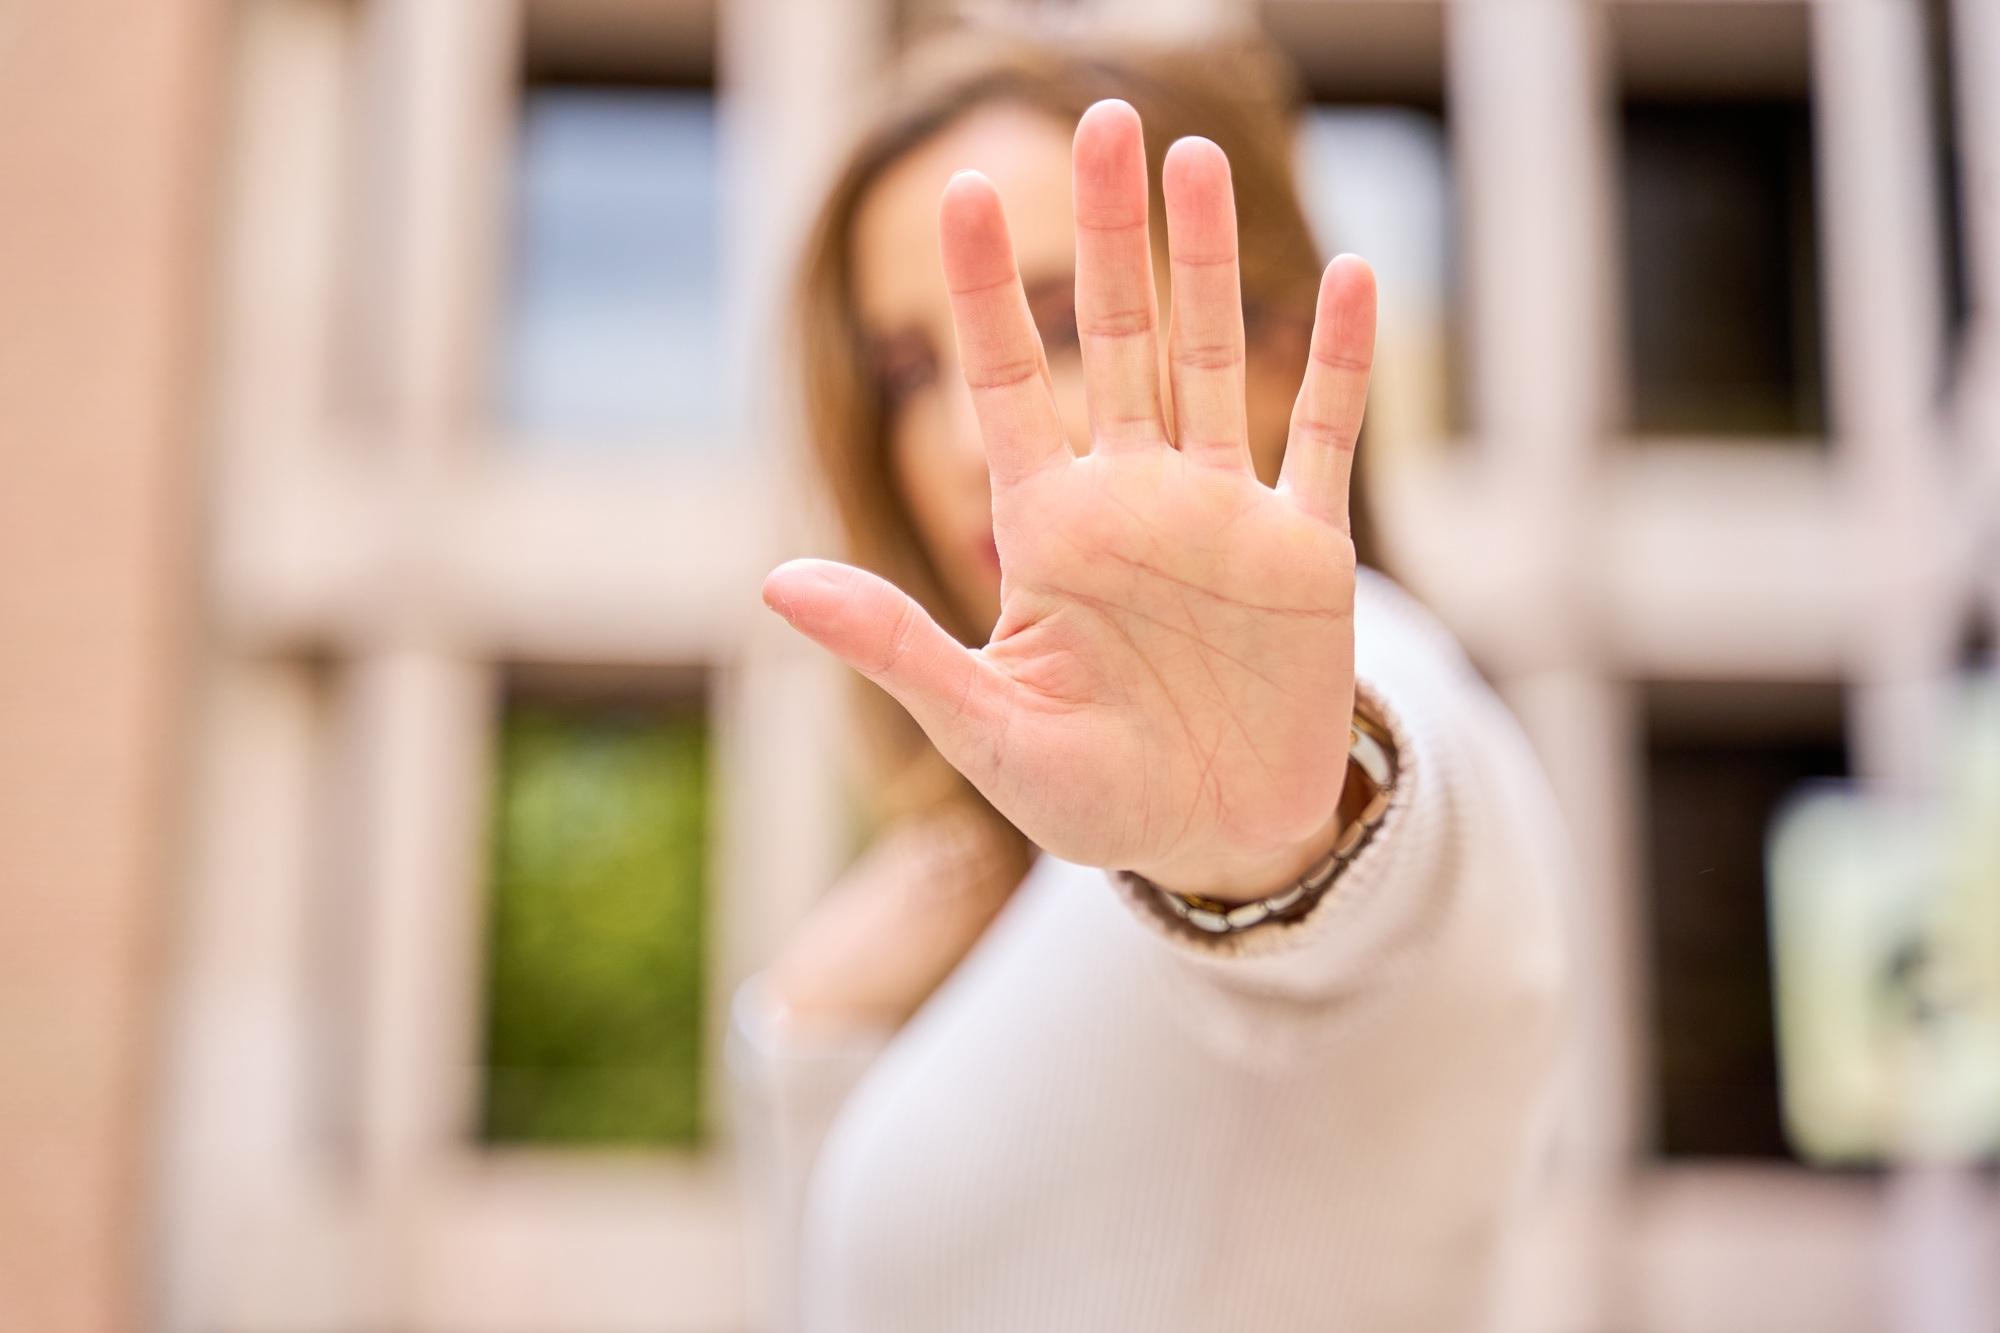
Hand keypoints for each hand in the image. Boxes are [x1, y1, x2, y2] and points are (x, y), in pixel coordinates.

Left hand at [764, 101, 1377, 901]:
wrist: (1216, 842)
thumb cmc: (1090, 796)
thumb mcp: (983, 730)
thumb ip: (896, 648)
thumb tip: (775, 582)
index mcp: (1047, 530)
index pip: (1006, 382)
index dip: (983, 290)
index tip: (960, 191)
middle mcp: (1132, 499)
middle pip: (1114, 337)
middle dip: (1105, 233)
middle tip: (1103, 119)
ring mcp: (1221, 514)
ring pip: (1216, 358)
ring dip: (1207, 263)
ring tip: (1197, 159)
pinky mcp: (1305, 550)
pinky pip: (1321, 435)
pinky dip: (1337, 362)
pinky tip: (1349, 274)